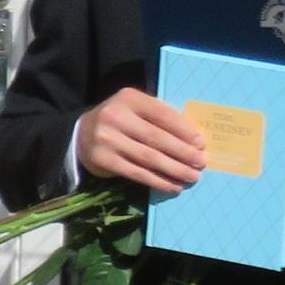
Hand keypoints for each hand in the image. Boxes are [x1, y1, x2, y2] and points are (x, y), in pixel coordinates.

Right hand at [78, 87, 211, 194]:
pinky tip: (172, 186)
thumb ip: (160, 118)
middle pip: (156, 138)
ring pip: (148, 157)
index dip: (184, 130)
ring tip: (191, 177)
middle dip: (182, 152)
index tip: (201, 143)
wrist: (83, 134)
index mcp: (129, 98)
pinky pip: (136, 173)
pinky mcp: (103, 160)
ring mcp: (107, 139)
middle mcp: (115, 116)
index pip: (162, 114)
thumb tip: (194, 141)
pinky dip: (157, 181)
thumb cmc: (122, 120)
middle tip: (201, 163)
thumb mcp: (137, 109)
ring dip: (174, 169)